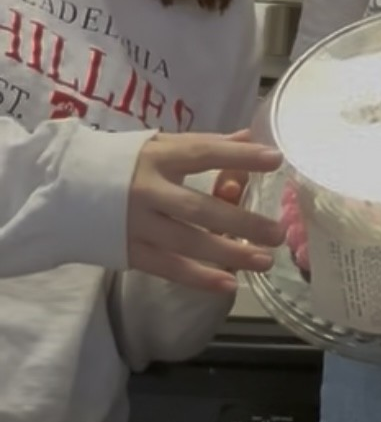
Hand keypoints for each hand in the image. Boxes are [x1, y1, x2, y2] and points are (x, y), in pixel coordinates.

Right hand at [129, 132, 284, 291]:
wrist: (61, 188)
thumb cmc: (120, 162)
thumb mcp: (158, 145)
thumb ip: (204, 144)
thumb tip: (249, 137)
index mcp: (157, 157)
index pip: (203, 154)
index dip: (239, 157)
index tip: (275, 159)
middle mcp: (147, 191)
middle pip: (200, 208)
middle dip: (241, 221)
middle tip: (278, 232)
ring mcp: (137, 224)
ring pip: (188, 242)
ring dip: (229, 254)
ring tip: (264, 260)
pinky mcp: (129, 251)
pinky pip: (169, 267)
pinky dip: (199, 277)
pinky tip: (229, 284)